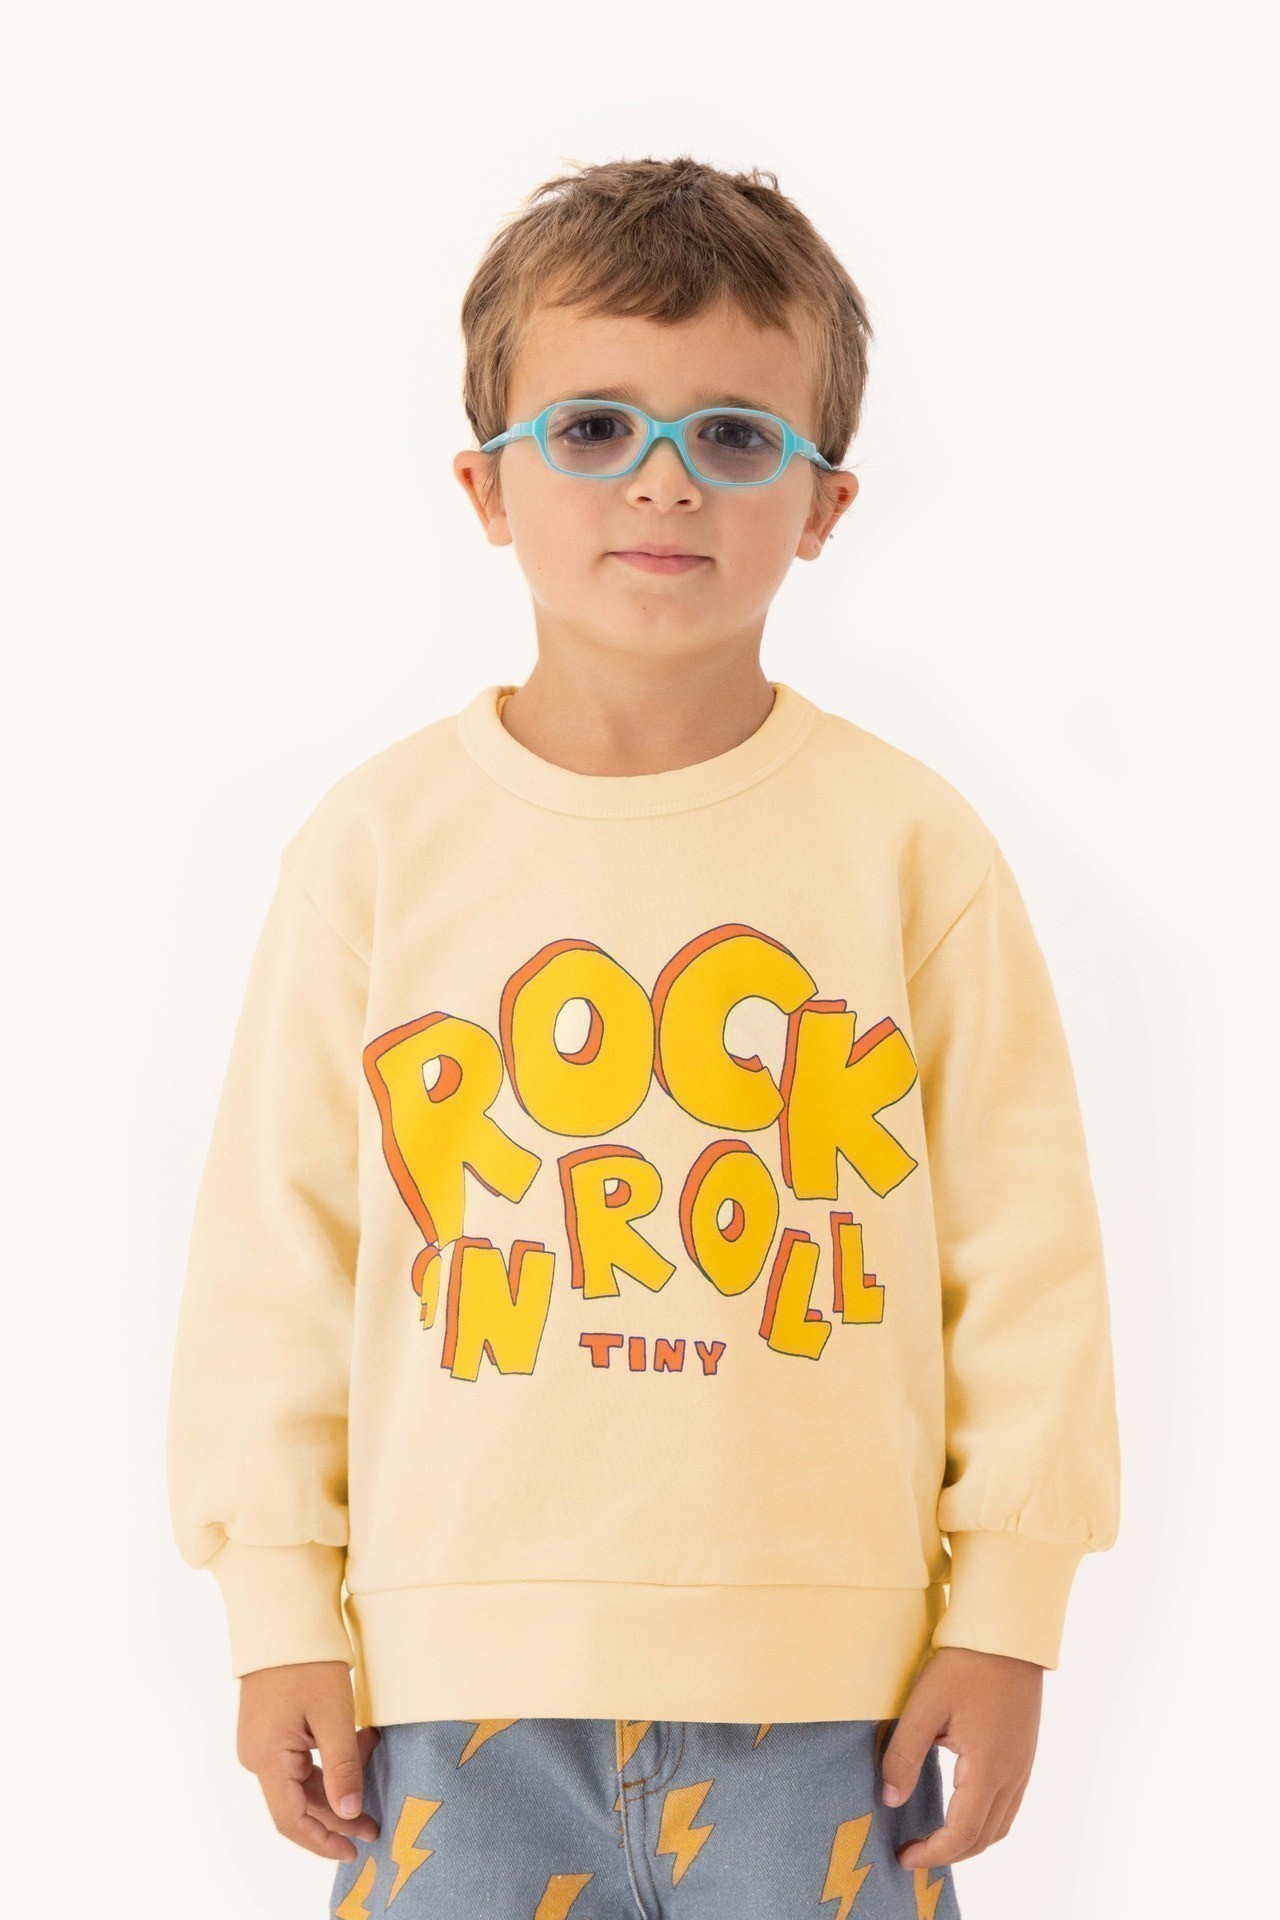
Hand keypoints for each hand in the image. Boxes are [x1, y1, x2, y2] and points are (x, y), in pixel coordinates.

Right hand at [235, 1659, 382, 1862]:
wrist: (284, 1616)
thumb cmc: (308, 1662)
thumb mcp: (333, 1715)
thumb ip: (342, 1767)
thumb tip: (350, 1813)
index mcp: (266, 1759)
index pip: (291, 1820)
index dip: (322, 1841)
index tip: (354, 1851)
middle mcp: (256, 1756)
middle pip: (298, 1802)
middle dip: (339, 1814)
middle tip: (376, 1823)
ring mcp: (260, 1741)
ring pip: (301, 1780)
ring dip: (337, 1782)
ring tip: (374, 1770)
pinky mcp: (269, 1728)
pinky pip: (300, 1759)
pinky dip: (329, 1759)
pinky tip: (359, 1745)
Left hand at [879, 1646, 1042, 1868]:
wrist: (1008, 1633)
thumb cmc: (965, 1664)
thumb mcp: (924, 1705)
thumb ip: (904, 1754)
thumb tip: (890, 1800)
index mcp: (988, 1768)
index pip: (962, 1832)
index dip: (933, 1853)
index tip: (905, 1858)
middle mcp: (1012, 1774)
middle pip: (984, 1836)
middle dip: (949, 1853)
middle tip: (914, 1852)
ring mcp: (1023, 1764)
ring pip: (1000, 1823)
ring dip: (969, 1840)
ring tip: (936, 1837)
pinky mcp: (1024, 1752)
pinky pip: (1008, 1803)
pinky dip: (985, 1819)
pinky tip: (962, 1807)